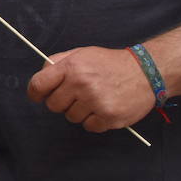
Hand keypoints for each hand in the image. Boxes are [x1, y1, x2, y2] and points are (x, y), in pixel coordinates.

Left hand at [26, 46, 154, 131]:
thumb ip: (58, 63)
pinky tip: (103, 108)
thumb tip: (40, 79)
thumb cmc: (110, 63)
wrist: (145, 71)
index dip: (35, 93)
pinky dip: (94, 121)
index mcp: (72, 67)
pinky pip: (88, 126)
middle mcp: (81, 84)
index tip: (37, 96)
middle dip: (61, 102)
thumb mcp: (81, 53)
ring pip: (71, 117)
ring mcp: (96, 102)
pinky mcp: (109, 117)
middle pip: (53, 105)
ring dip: (79, 111)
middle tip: (76, 95)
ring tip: (94, 99)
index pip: (39, 84)